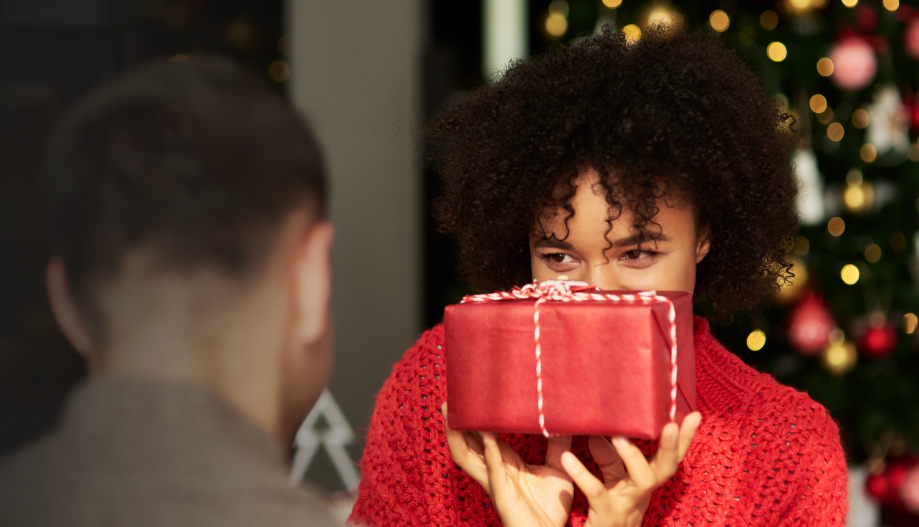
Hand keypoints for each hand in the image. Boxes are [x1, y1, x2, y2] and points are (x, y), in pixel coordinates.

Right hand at [442, 402, 573, 526]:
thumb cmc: (551, 506)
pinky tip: (487, 435)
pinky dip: (488, 450)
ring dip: (457, 434)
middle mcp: (494, 469)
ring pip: (467, 455)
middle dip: (456, 424)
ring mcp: (494, 481)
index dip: (476, 419)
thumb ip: (560, 444)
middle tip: (450, 401)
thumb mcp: (558, 467)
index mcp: (504, 461)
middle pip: (466, 444)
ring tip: (452, 413)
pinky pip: (492, 468)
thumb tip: (566, 419)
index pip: (484, 435)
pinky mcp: (501, 493)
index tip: (471, 398)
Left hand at [559, 412, 701, 526]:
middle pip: (666, 469)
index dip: (684, 439)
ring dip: (634, 457)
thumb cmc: (607, 510)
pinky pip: (598, 493)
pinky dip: (582, 474)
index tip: (694, 415)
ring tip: (620, 436)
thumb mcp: (612, 481)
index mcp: (646, 480)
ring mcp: (628, 505)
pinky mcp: (608, 515)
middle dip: (672, 447)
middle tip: (671, 424)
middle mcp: (642, 492)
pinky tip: (567, 458)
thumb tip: (600, 430)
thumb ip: (609, 457)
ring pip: (643, 481)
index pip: (669, 457)